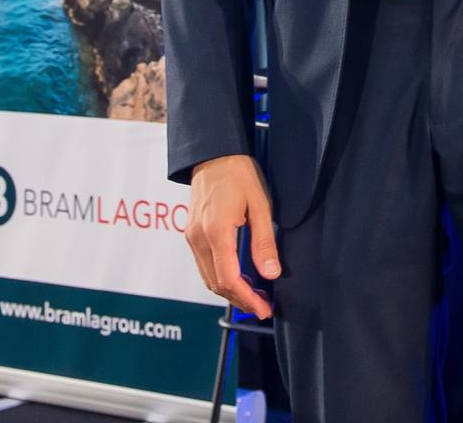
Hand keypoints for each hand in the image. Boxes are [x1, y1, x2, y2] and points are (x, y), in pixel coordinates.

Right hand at [186, 153, 280, 319]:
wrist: (214, 153)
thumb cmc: (239, 174)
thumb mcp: (260, 205)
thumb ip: (264, 242)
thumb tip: (271, 274)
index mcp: (216, 232)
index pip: (229, 279)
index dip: (247, 299)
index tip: (264, 309)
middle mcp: (198, 238)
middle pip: (216, 284)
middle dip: (240, 300)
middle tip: (263, 306)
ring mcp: (191, 236)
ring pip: (208, 277)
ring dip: (230, 291)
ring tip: (255, 296)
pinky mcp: (191, 233)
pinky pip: (204, 265)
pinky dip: (221, 277)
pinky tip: (239, 278)